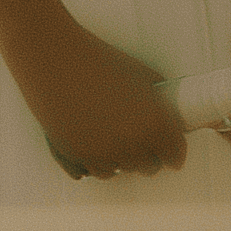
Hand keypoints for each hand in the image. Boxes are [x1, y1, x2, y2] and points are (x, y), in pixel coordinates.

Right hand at [2, 16, 188, 181]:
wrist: (54, 59)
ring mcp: (103, 155)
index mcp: (154, 123)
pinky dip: (99, 161)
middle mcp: (131, 145)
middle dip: (150, 155)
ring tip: (117, 139)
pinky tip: (98, 145)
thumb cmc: (99, 60)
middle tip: (145, 141)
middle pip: (150, 167)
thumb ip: (158, 98)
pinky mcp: (77, 158)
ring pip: (122, 171)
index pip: (175, 153)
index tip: (172, 151)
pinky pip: (95, 171)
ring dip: (124, 160)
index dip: (175, 152)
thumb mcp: (140, 73)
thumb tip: (169, 113)